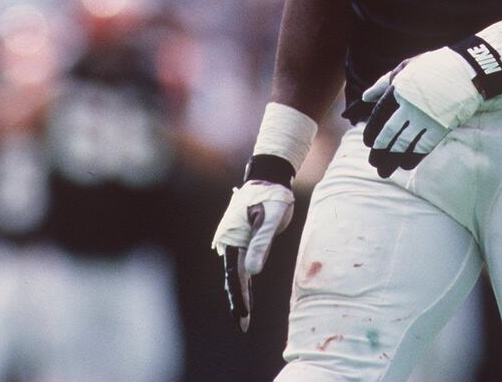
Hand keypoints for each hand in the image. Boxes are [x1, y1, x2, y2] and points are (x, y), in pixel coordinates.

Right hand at [211, 179, 294, 331]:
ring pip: (236, 273)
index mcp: (233, 238)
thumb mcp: (270, 219)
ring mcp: (235, 242)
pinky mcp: (244, 241)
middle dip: (237, 301)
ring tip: (242, 318)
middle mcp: (229, 242)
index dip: (238, 296)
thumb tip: (252, 272)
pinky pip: (242, 266)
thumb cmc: (272, 196)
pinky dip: (245, 282)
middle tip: (242, 324)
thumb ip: (261, 244)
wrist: (269, 178)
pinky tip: (247, 296)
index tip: (242, 314)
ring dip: (239, 294)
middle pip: (233, 277)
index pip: (235, 274)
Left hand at [361, 47, 484, 177]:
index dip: (371, 130)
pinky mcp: (441, 127)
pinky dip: (413, 157)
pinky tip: (405, 165)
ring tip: (384, 170)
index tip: (367, 142)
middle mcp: (409, 106)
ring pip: (404, 144)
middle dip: (379, 151)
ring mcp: (425, 118)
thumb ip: (384, 83)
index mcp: (398, 89)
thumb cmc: (434, 67)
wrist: (467, 71)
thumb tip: (365, 98)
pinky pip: (423, 147)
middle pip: (389, 133)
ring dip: (392, 159)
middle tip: (373, 163)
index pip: (379, 114)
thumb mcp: (407, 68)